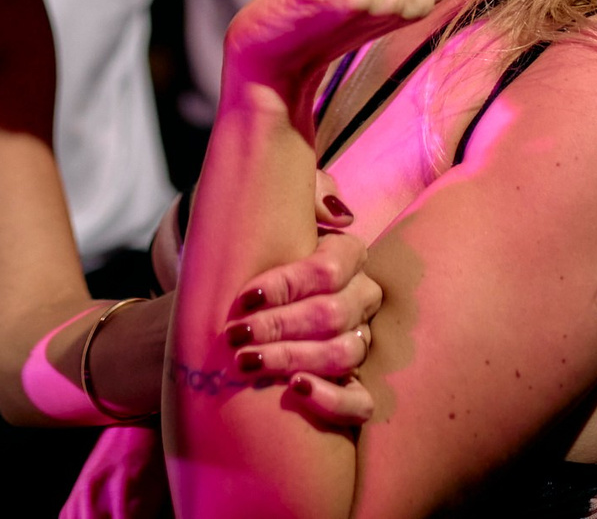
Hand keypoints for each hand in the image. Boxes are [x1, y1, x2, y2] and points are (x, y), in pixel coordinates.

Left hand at [217, 186, 381, 425]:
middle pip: (331, 314)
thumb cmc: (259, 253)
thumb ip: (308, 196)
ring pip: (342, 353)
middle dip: (279, 326)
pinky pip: (358, 401)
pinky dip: (331, 399)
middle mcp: (361, 299)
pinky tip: (296, 390)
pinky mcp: (352, 385)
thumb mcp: (274, 214)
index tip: (244, 298)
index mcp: (349, 256)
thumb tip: (337, 215)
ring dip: (292, 359)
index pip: (329, 269)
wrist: (239, 303)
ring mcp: (360, 342)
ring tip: (246, 362)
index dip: (287, 284)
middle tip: (235, 336)